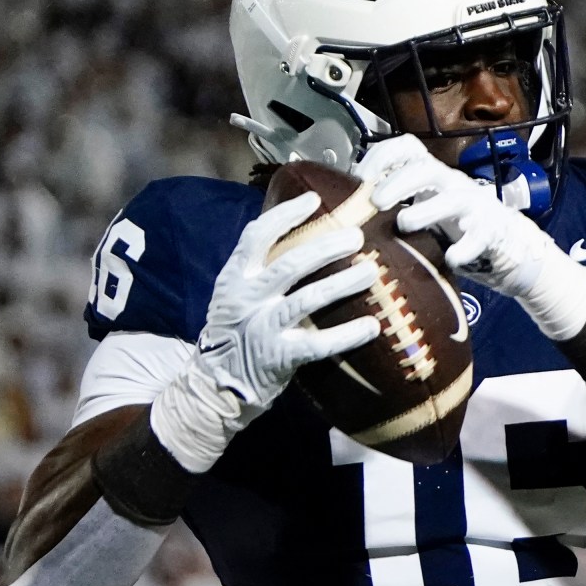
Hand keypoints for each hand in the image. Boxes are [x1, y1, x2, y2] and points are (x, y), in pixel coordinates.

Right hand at [198, 192, 382, 413]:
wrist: (214, 386)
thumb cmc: (233, 335)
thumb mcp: (233, 296)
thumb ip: (258, 272)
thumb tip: (301, 242)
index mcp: (234, 278)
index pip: (257, 236)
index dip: (286, 215)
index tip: (314, 200)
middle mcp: (247, 298)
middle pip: (290, 264)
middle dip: (325, 246)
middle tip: (355, 236)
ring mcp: (262, 328)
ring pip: (307, 299)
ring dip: (342, 283)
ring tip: (371, 271)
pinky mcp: (279, 356)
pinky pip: (318, 344)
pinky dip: (347, 335)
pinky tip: (371, 326)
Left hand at [360, 136, 585, 338]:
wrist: (505, 245)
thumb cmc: (454, 227)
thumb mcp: (423, 208)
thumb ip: (395, 204)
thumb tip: (347, 205)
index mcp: (433, 176)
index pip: (408, 148)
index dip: (382, 155)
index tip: (360, 176)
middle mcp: (453, 185)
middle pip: (427, 168)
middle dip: (399, 181)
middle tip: (376, 200)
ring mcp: (474, 207)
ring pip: (453, 197)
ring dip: (426, 209)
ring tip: (405, 224)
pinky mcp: (491, 233)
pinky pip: (479, 237)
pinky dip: (464, 248)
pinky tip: (451, 259)